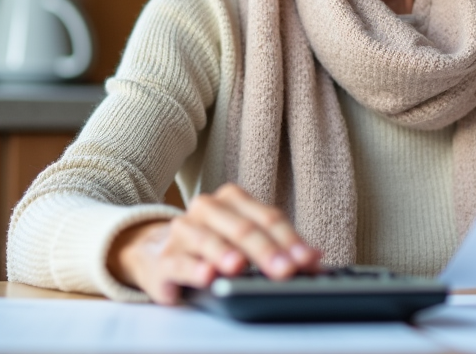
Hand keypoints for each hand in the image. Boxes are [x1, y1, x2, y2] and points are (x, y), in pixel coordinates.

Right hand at [106, 183, 321, 304]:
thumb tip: (316, 259)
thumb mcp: (247, 242)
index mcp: (232, 199)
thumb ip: (281, 247)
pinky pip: (180, 263)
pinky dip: (194, 269)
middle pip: (243, 229)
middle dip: (267, 251)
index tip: (307, 261)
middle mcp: (207, 209)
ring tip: (240, 267)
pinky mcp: (164, 259)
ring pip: (209, 241)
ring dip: (226, 254)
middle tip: (285, 270)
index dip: (290, 240)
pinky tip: (207, 276)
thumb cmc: (213, 246)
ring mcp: (183, 232)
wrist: (158, 254)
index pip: (268, 218)